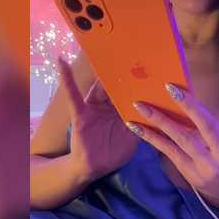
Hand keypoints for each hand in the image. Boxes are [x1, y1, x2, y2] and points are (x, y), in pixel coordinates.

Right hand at [59, 58, 138, 184]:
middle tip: (133, 53)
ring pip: (100, 88)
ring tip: (104, 51)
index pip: (132, 92)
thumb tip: (159, 114)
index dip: (140, 81)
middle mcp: (108, 106)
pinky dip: (66, 79)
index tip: (150, 65)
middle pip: (117, 86)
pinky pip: (73, 96)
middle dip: (124, 72)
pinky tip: (60, 62)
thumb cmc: (114, 152)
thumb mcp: (132, 138)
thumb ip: (142, 125)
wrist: (94, 167)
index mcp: (122, 110)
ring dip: (102, 72)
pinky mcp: (81, 114)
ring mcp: (94, 108)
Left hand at [128, 83, 218, 209]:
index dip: (189, 105)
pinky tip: (146, 134)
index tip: (171, 88)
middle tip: (140, 104)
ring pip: (171, 149)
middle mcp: (211, 162)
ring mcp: (198, 173)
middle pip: (182, 137)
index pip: (206, 123)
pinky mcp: (189, 179)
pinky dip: (159, 145)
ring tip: (133, 122)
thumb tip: (186, 109)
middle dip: (160, 119)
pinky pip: (172, 158)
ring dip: (151, 134)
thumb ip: (210, 130)